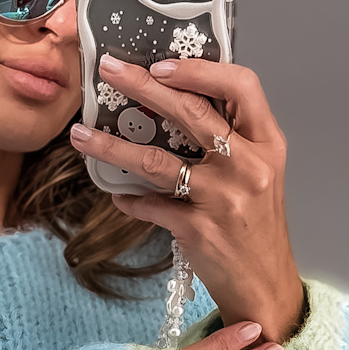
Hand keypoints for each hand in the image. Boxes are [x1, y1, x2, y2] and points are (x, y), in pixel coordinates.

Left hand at [70, 54, 304, 340]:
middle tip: (108, 70)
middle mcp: (249, 166)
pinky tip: (116, 194)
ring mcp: (223, 198)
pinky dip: (128, 199)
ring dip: (112, 145)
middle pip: (191, 112)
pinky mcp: (198, 229)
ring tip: (81, 134)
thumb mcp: (258, 173)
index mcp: (267, 144)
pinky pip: (149, 205)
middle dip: (142, 86)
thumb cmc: (257, 225)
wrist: (263, 285)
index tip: (162, 64)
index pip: (241, 86)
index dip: (199, 70)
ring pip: (156, 161)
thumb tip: (175, 99)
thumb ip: (231, 138)